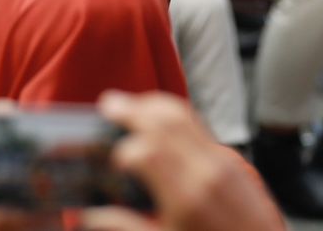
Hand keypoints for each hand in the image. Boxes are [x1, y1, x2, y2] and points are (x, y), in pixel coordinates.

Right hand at [84, 91, 283, 230]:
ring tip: (130, 104)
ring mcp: (220, 163)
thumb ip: (128, 227)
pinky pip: (198, 126)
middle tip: (108, 104)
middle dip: (132, 109)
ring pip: (182, 116)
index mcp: (186, 200)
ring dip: (152, 104)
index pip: (148, 153)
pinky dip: (174, 114)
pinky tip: (159, 116)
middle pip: (163, 123)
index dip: (124, 149)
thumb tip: (91, 219)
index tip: (111, 157)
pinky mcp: (230, 162)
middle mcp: (205, 173)